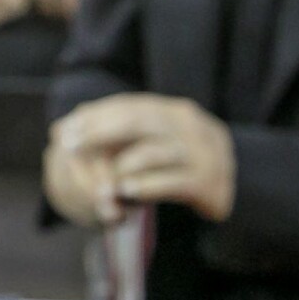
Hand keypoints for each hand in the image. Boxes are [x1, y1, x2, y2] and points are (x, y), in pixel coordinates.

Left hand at [46, 94, 235, 225]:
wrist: (240, 186)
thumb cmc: (183, 164)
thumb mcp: (156, 143)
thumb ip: (116, 137)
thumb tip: (58, 130)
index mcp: (174, 112)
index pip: (129, 107)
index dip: (94, 118)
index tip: (64, 131)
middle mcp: (190, 126)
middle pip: (140, 122)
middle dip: (100, 133)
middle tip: (71, 147)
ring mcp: (204, 153)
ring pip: (157, 151)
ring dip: (123, 164)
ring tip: (99, 176)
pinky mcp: (210, 183)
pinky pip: (175, 182)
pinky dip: (148, 185)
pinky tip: (126, 192)